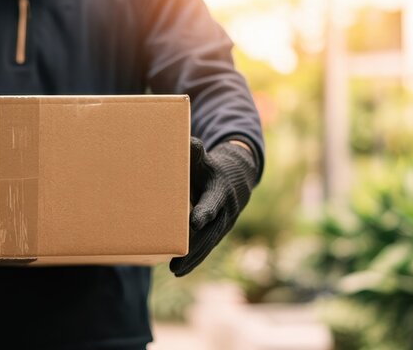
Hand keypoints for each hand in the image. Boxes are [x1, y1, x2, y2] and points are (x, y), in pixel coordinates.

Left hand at [170, 137, 257, 275]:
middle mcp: (225, 210)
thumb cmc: (210, 167)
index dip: (205, 211)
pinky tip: (180, 270)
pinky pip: (208, 246)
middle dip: (195, 246)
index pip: (213, 202)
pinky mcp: (219, 231)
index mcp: (220, 190)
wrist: (236, 178)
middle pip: (211, 230)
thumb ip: (195, 152)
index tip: (195, 222)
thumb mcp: (204, 158)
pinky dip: (196, 258)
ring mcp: (224, 223)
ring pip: (210, 243)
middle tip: (178, 260)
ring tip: (176, 270)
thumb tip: (187, 142)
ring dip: (194, 258)